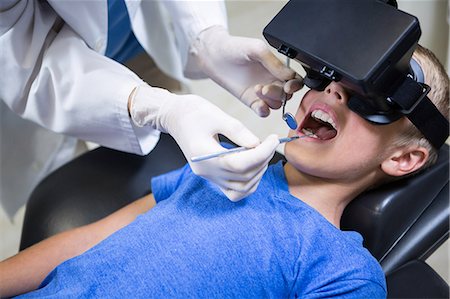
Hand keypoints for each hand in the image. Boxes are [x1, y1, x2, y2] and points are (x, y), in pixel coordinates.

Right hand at [129, 84, 279, 200]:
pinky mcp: (212, 176)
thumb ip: (237, 131)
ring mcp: (209, 176)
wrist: (174, 117)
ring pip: (241, 189)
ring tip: (262, 152)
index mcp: (204, 155)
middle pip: (242, 177)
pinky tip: (254, 166)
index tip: (273, 139)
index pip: (239, 164)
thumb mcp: (216, 115)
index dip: (261, 154)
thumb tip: (257, 144)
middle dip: (262, 160)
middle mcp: (206, 171)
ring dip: (258, 173)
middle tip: (269, 142)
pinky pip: (234, 191)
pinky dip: (249, 183)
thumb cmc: (193, 112)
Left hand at [189, 26, 303, 116]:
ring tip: (257, 90)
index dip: (295, 85)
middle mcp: (271, 80)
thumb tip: (290, 76)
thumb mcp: (257, 49)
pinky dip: (264, 111)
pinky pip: (264, 111)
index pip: (295, 80)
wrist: (213, 56)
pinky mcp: (250, 101)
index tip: (288, 86)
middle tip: (265, 88)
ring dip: (270, 101)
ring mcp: (261, 92)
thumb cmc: (234, 48)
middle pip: (287, 94)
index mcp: (277, 68)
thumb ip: (275, 62)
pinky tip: (258, 104)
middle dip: (279, 93)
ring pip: (277, 104)